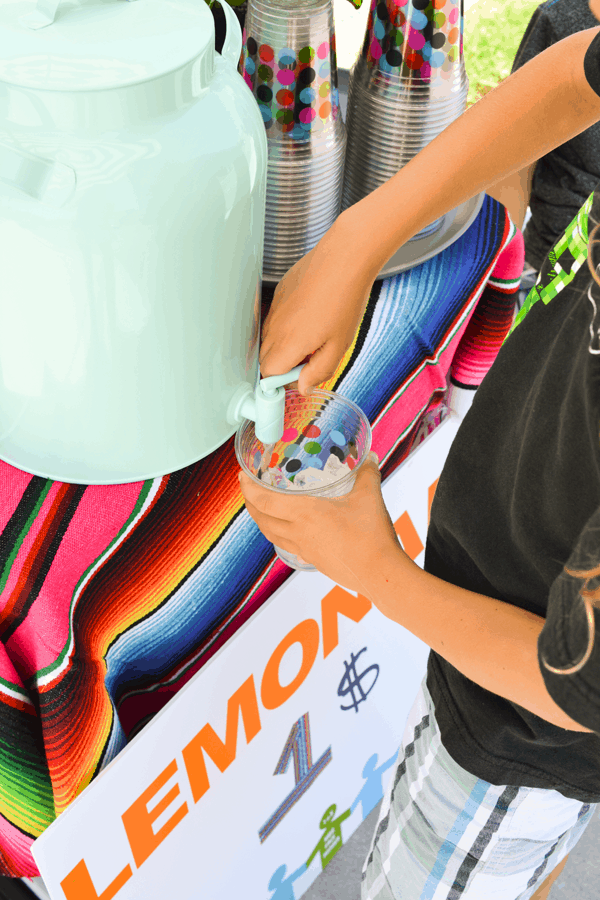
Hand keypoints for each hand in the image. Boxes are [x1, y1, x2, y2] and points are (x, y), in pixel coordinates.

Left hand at [238, 452, 400, 594]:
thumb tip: (368, 459)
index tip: (241, 477)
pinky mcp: (312, 560)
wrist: (379, 573)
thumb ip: (367, 474)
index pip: (264, 500)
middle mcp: (298, 532)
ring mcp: (303, 548)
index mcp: (305, 513)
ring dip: (260, 519)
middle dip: (249, 502)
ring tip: (261, 508)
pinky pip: (285, 544)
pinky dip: (277, 533)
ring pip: (270, 533)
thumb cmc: (371, 538)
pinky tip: (288, 529)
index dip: (248, 488)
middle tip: (248, 489)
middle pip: (261, 518)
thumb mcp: (369, 496)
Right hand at [259, 213, 377, 395]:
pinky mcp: (279, 293)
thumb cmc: (345, 300)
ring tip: (313, 336)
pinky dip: (286, 326)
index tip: (300, 377)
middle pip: (265, 359)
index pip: (269, 374)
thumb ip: (319, 372)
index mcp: (289, 344)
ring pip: (268, 339)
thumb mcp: (339, 346)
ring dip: (284, 346)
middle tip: (310, 358)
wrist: (344, 259)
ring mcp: (275, 309)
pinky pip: (274, 319)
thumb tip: (304, 387)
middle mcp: (275, 327)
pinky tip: (310, 316)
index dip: (283, 381)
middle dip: (283, 365)